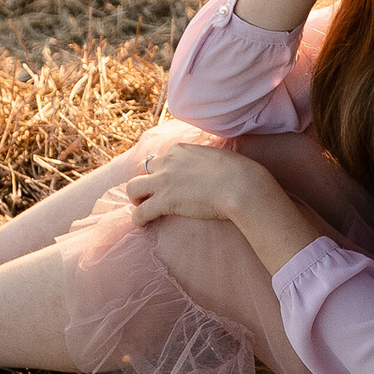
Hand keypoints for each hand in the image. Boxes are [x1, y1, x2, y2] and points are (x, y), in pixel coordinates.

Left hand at [123, 123, 257, 232]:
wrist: (240, 185)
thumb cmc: (239, 173)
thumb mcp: (219, 157)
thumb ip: (207, 161)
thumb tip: (212, 169)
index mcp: (180, 149)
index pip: (162, 158)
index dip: (163, 171)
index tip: (169, 181)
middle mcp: (167, 161)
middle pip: (144, 169)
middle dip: (146, 181)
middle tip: (151, 195)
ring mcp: (163, 181)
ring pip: (133, 188)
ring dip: (136, 198)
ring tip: (142, 207)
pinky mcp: (163, 201)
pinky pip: (140, 211)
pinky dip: (138, 218)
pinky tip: (142, 224)